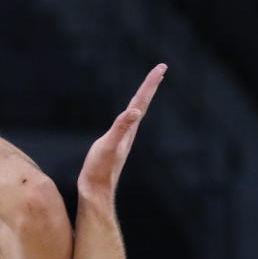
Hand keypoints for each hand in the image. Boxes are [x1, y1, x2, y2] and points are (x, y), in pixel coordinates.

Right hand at [77, 65, 166, 202]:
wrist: (95, 191)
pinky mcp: (115, 145)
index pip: (141, 101)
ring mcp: (123, 139)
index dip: (150, 83)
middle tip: (161, 70)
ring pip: (136, 113)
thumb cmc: (100, 169)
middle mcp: (129, 132)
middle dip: (150, 86)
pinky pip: (126, 123)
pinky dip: (130, 112)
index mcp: (129, 129)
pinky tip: (130, 115)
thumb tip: (136, 111)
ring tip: (149, 87)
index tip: (162, 67)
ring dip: (143, 98)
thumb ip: (121, 127)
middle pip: (142, 104)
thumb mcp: (109, 145)